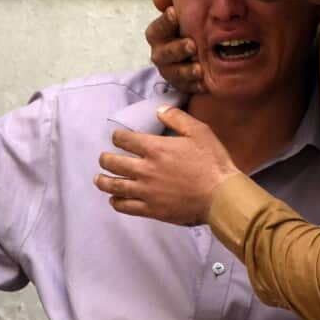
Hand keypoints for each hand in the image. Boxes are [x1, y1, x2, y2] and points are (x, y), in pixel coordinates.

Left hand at [96, 106, 238, 225]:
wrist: (221, 196)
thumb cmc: (212, 163)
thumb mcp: (199, 131)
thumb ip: (177, 118)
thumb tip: (159, 110)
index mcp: (155, 149)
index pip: (124, 140)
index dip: (118, 137)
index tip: (118, 138)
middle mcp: (145, 169)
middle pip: (113, 163)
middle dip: (105, 159)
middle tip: (104, 159)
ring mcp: (146, 191)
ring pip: (114, 186)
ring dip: (103, 181)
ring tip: (99, 179)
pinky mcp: (151, 209)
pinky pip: (126, 206)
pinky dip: (116, 202)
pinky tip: (114, 200)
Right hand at [146, 0, 205, 93]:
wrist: (198, 53)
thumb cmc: (188, 28)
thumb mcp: (183, 11)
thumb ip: (172, 0)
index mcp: (158, 34)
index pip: (157, 29)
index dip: (164, 22)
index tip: (174, 13)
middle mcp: (161, 54)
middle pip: (164, 53)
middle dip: (177, 49)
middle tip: (192, 45)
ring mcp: (171, 71)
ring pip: (174, 73)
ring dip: (186, 71)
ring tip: (199, 69)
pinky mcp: (182, 85)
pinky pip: (187, 88)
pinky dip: (196, 86)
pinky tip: (206, 83)